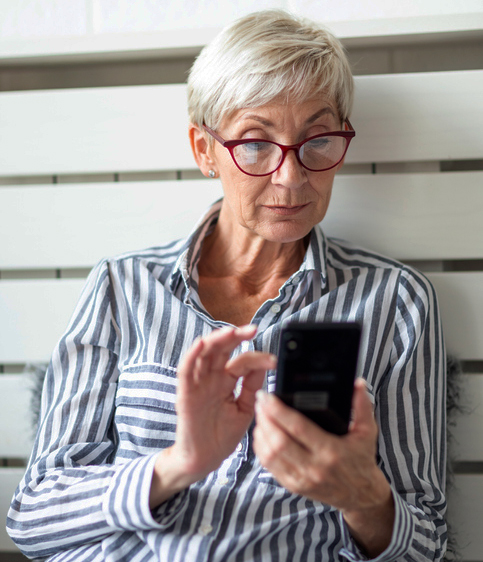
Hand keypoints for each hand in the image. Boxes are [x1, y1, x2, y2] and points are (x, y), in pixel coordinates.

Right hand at [149, 325, 275, 507]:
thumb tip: (264, 363)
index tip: (274, 361)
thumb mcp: (244, 408)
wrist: (205, 460)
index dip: (257, 357)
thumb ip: (252, 386)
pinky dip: (191, 355)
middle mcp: (211, 378)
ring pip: (204, 353)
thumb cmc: (222, 435)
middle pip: (221, 349)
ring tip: (231, 332)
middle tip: (252, 329)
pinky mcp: (185, 393)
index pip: (242, 361)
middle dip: (236, 337)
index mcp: (226, 380)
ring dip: (216, 340)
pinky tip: (202, 344)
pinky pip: (185, 370)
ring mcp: (198, 384)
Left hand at [253, 379, 394, 556]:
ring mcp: (302, 479)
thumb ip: (362, 406)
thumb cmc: (361, 460)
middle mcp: (314, 467)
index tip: (268, 396)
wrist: (361, 494)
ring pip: (270, 455)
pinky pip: (270, 467)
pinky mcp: (293, 486)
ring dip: (261, 433)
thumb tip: (357, 384)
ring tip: (260, 415)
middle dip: (265, 418)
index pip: (298, 428)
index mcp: (331, 451)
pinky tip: (261, 434)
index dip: (279, 411)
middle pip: (279, 441)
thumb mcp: (367, 431)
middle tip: (260, 401)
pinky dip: (261, 449)